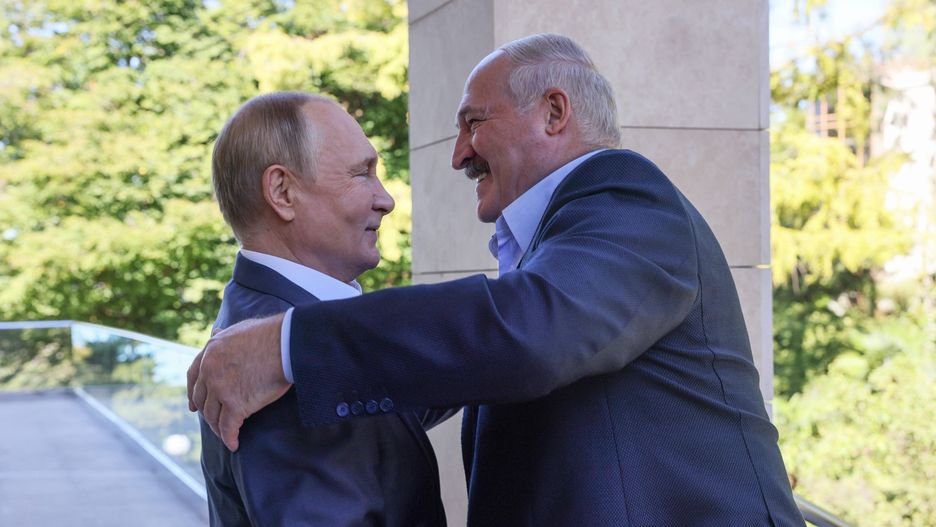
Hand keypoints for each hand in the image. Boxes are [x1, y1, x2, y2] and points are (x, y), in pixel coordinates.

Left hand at [186, 313, 290, 450]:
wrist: (287, 344)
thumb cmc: (270, 334)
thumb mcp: (239, 329)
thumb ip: (223, 335)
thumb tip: (215, 332)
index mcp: (210, 352)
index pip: (193, 376)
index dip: (193, 393)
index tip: (193, 407)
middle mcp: (210, 370)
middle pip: (202, 399)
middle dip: (207, 412)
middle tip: (214, 422)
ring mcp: (221, 389)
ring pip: (213, 416)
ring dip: (218, 428)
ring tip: (226, 434)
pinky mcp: (236, 404)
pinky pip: (228, 427)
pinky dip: (230, 438)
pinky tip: (234, 444)